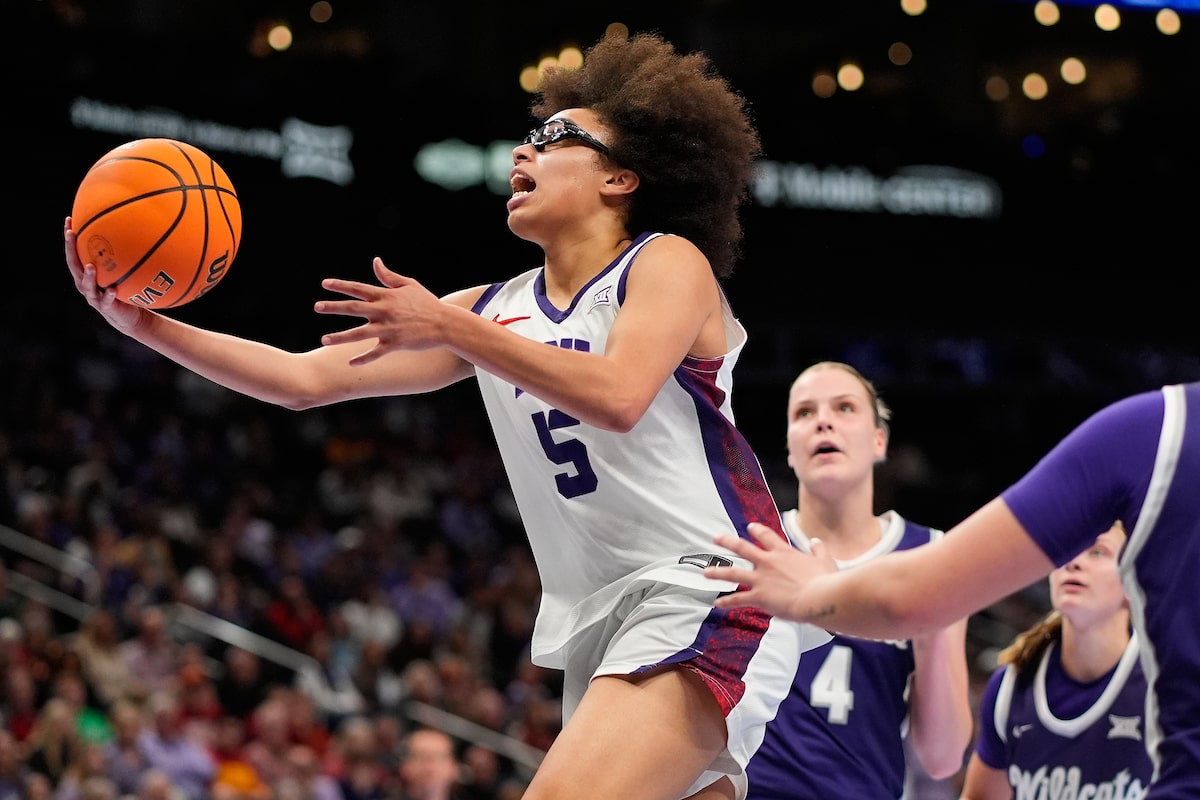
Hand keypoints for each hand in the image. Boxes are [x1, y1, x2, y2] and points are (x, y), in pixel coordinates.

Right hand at [64, 217, 145, 332]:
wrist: (128, 315)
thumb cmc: (123, 289)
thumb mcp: (120, 270)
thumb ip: (120, 256)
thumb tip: (132, 229)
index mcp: (85, 273)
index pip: (74, 253)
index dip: (69, 238)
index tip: (69, 220)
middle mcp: (85, 284)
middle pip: (74, 265)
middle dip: (71, 249)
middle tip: (71, 234)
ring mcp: (94, 297)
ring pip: (87, 285)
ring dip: (88, 276)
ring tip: (90, 266)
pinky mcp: (107, 307)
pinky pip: (107, 301)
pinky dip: (108, 295)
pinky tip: (112, 289)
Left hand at [314, 257, 446, 364]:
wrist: (445, 323)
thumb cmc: (426, 303)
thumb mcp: (409, 285)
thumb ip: (389, 276)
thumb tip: (375, 261)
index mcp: (386, 296)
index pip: (359, 288)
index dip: (341, 285)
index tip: (324, 284)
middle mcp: (384, 311)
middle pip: (353, 308)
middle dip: (333, 307)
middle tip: (317, 307)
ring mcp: (389, 329)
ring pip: (359, 334)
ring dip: (340, 337)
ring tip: (324, 340)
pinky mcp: (396, 344)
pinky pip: (376, 353)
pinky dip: (363, 358)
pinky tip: (350, 363)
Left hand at [705, 522, 838, 621]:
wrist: (818, 597)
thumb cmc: (825, 581)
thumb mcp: (825, 560)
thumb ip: (819, 549)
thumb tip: (816, 542)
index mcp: (783, 552)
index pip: (766, 536)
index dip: (756, 530)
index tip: (750, 527)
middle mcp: (768, 562)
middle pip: (742, 548)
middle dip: (727, 542)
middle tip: (716, 537)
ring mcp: (761, 579)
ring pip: (733, 572)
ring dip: (718, 572)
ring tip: (706, 572)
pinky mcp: (759, 596)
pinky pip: (738, 599)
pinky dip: (727, 602)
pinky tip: (717, 604)